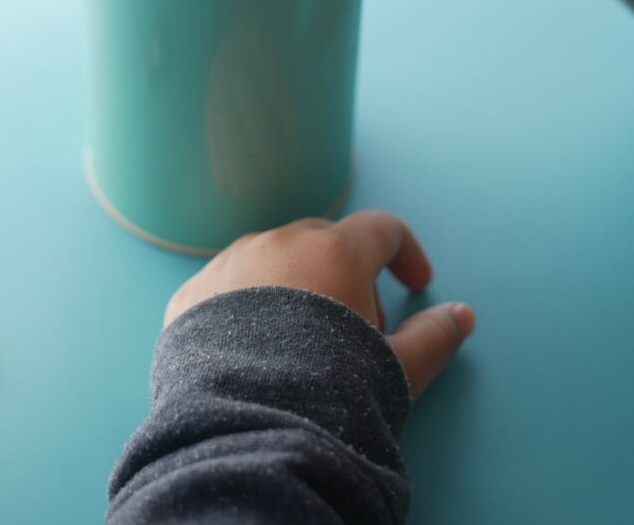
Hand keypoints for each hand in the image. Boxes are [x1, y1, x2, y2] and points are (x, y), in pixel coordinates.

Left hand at [164, 210, 474, 399]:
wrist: (241, 425)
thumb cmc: (328, 390)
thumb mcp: (396, 369)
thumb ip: (434, 336)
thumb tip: (461, 315)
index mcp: (335, 250)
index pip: (381, 228)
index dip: (405, 252)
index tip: (416, 282)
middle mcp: (281, 242)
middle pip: (326, 241)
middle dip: (349, 274)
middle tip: (357, 328)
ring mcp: (230, 263)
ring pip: (274, 259)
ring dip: (295, 287)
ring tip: (302, 344)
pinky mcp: (191, 294)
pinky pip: (228, 286)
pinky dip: (247, 306)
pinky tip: (253, 351)